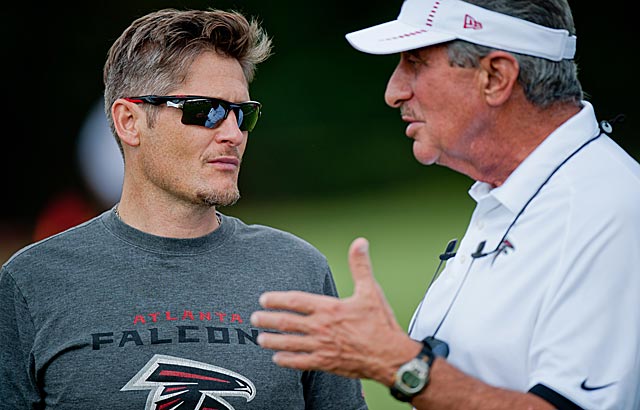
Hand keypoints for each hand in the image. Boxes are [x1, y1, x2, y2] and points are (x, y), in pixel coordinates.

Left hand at [250, 237, 420, 384]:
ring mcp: (321, 346)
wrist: (390, 356)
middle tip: (254, 318)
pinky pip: (300, 362)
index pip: (295, 301)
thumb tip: (360, 242)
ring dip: (272, 341)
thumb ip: (360, 266)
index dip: (276, 299)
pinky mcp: (325, 363)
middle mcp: (321, 327)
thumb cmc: (380, 323)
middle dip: (267, 320)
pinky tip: (277, 358)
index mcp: (329, 308)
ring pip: (289, 344)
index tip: (264, 299)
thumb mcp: (370, 291)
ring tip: (260, 339)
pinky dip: (286, 360)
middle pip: (286, 323)